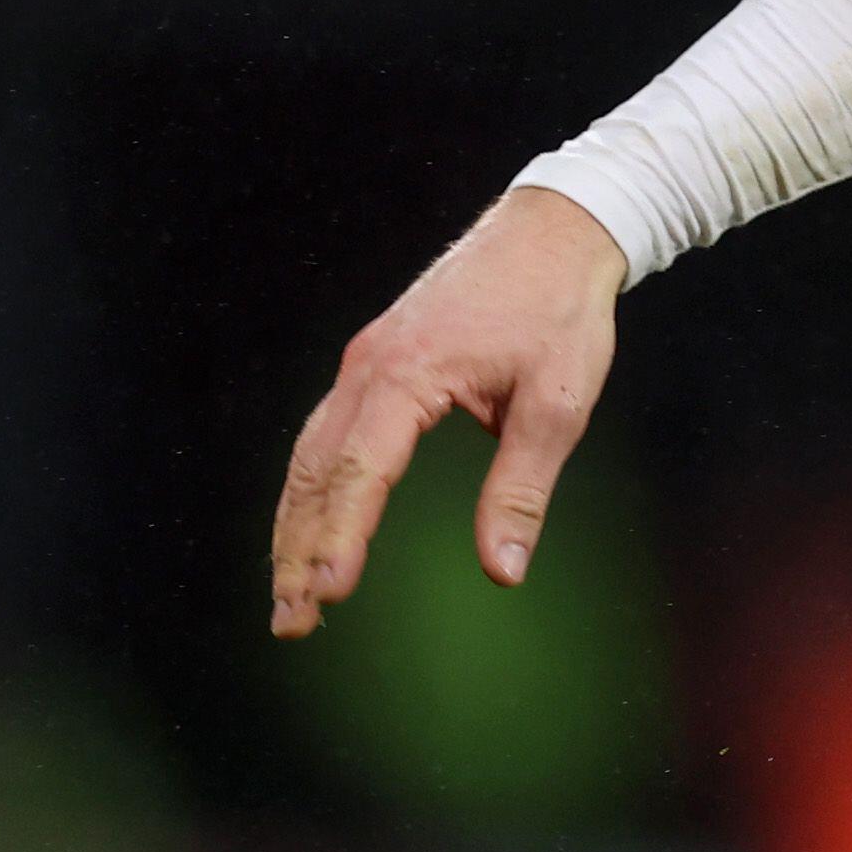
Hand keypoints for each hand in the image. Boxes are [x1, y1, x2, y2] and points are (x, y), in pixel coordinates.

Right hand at [271, 188, 627, 637]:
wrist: (554, 230)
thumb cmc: (561, 311)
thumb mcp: (558, 404)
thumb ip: (522, 489)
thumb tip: (504, 570)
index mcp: (408, 374)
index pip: (360, 473)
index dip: (339, 538)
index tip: (327, 595)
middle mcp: (368, 367)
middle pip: (315, 472)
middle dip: (298, 550)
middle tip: (291, 622)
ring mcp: (364, 361)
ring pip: (309, 456)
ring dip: (295, 526)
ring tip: (290, 593)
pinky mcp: (373, 359)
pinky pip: (325, 434)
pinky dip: (312, 488)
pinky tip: (311, 527)